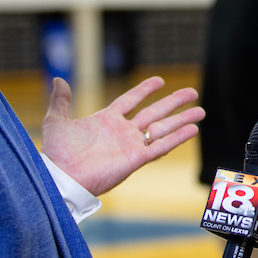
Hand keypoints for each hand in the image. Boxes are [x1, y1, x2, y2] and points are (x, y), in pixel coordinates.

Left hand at [40, 76, 204, 195]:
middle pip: (154, 113)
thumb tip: (58, 80)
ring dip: (182, 120)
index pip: (130, 101)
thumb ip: (60, 101)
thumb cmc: (56, 154)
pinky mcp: (135, 160)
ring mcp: (131, 145)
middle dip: (174, 102)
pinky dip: (177, 138)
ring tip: (201, 112)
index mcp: (106, 121)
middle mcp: (122, 132)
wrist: (61, 177)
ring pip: (162, 129)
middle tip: (192, 92)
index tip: (160, 80)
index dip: (144, 90)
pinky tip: (193, 130)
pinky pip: (160, 147)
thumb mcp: (56, 122)